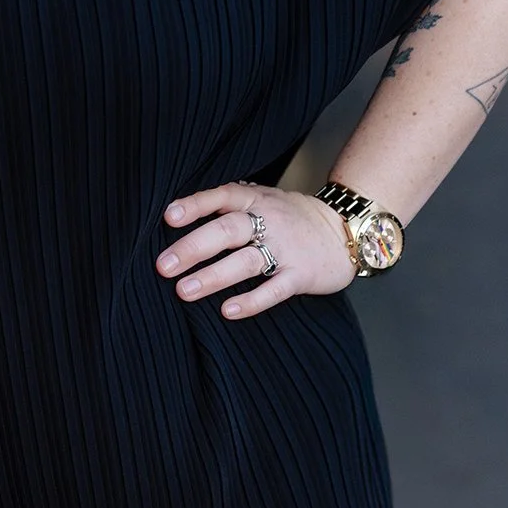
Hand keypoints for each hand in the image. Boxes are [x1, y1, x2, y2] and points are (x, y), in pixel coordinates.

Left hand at [155, 182, 355, 318]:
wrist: (344, 230)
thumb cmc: (291, 218)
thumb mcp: (263, 200)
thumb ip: (230, 208)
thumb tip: (177, 218)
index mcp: (255, 199)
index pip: (221, 196)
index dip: (195, 205)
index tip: (168, 217)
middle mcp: (268, 221)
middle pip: (227, 231)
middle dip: (193, 247)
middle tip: (163, 265)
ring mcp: (285, 248)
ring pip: (246, 261)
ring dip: (213, 276)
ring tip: (184, 290)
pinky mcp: (301, 275)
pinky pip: (274, 290)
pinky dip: (251, 301)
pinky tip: (227, 311)